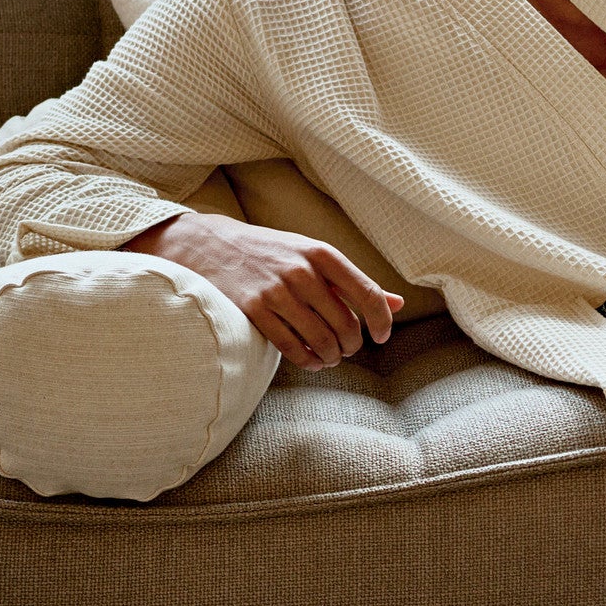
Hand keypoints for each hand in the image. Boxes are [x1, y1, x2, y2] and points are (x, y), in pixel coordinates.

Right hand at [122, 212, 403, 369]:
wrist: (208, 245)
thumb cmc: (270, 253)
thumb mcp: (312, 256)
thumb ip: (352, 281)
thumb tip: (397, 304)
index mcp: (322, 254)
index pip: (367, 294)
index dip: (381, 321)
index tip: (381, 337)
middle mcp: (302, 271)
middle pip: (346, 323)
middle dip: (352, 344)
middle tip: (348, 349)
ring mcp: (276, 291)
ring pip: (321, 339)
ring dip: (332, 356)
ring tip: (331, 357)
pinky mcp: (252, 310)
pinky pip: (291, 347)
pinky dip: (307, 360)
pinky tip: (311, 361)